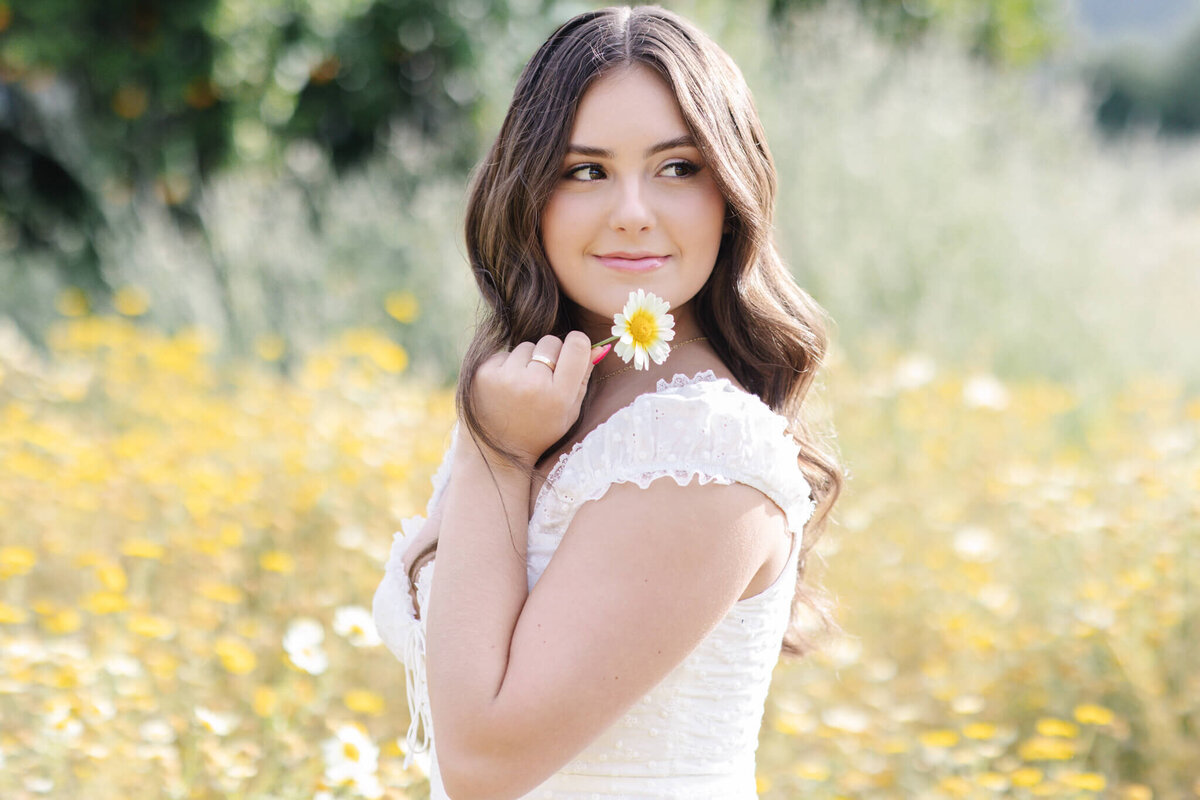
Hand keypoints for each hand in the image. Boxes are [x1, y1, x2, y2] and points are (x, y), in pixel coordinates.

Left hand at [470, 331, 597, 466]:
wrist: (496, 452)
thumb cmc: (540, 430)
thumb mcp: (569, 412)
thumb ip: (584, 377)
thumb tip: (598, 346)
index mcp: (559, 396)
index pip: (577, 345)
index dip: (577, 345)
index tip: (572, 353)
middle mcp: (533, 384)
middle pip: (551, 341)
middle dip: (550, 355)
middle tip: (542, 381)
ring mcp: (506, 377)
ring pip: (526, 346)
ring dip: (526, 361)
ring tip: (521, 388)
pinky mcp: (483, 373)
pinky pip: (504, 353)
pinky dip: (506, 366)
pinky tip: (504, 389)